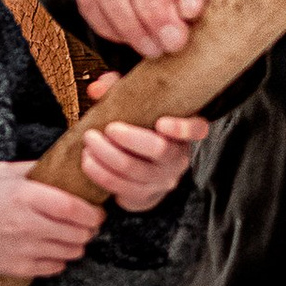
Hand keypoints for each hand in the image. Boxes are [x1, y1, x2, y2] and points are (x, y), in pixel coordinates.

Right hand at [0, 160, 104, 282]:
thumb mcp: (1, 172)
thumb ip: (34, 169)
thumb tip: (62, 165)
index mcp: (25, 196)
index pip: (74, 208)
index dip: (92, 213)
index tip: (97, 212)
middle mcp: (28, 224)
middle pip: (78, 233)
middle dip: (88, 229)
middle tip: (87, 225)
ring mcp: (24, 249)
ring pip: (70, 252)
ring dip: (77, 245)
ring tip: (71, 237)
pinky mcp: (18, 268)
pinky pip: (54, 268)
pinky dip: (60, 260)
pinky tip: (53, 250)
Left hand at [74, 74, 207, 211]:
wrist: (137, 162)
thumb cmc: (137, 127)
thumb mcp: (132, 104)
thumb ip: (116, 90)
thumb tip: (96, 89)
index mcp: (182, 132)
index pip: (196, 129)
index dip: (183, 128)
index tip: (162, 122)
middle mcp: (177, 158)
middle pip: (160, 150)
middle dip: (130, 139)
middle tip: (107, 128)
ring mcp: (163, 180)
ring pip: (136, 172)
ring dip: (108, 157)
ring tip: (89, 143)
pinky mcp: (145, 196)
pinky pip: (123, 190)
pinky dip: (102, 175)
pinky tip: (88, 162)